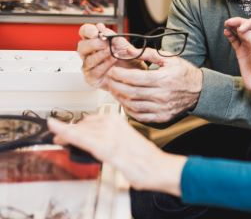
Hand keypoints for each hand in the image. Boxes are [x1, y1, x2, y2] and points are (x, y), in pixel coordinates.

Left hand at [48, 114, 185, 194]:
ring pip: (79, 130)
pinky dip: (65, 132)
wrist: (159, 167)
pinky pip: (80, 137)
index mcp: (120, 121)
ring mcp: (108, 134)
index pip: (92, 119)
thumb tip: (101, 143)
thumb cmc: (147, 159)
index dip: (78, 124)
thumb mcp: (129, 143)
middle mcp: (113, 124)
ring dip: (65, 133)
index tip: (68, 124)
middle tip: (61, 135)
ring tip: (57, 137)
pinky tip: (56, 130)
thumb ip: (114, 139)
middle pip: (84, 124)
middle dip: (71, 130)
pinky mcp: (104, 147)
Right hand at [77, 23, 143, 89]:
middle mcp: (89, 54)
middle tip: (106, 43)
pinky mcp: (93, 79)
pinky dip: (105, 64)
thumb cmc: (129, 61)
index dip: (88, 30)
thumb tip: (102, 28)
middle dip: (94, 43)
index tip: (96, 32)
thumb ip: (114, 38)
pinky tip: (113, 59)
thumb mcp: (126, 46)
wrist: (137, 76)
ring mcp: (90, 67)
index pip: (85, 32)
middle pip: (82, 46)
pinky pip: (95, 71)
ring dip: (102, 54)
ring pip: (88, 59)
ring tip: (114, 51)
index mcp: (95, 42)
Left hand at [105, 49, 202, 122]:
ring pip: (133, 105)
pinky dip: (129, 110)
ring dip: (120, 98)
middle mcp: (162, 95)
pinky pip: (140, 116)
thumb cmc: (184, 73)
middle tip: (110, 80)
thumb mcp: (169, 58)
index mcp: (163, 79)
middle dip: (116, 85)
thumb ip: (148, 53)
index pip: (134, 78)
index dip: (119, 75)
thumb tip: (128, 50)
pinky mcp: (162, 117)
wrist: (200, 91)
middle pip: (130, 92)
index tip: (112, 71)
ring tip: (115, 90)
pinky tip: (125, 102)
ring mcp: (161, 108)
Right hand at [224, 17, 250, 112]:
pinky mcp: (241, 51)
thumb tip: (240, 27)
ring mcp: (248, 45)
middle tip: (229, 22)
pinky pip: (234, 40)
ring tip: (227, 24)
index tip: (240, 29)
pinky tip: (226, 32)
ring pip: (238, 32)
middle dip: (237, 22)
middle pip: (245, 25)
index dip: (246, 23)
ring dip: (232, 27)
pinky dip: (230, 36)